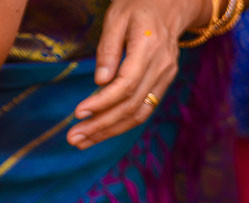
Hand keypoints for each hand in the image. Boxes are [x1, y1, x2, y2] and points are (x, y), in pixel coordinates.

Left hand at [67, 0, 209, 149]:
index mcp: (149, 49)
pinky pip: (145, 109)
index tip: (78, 113)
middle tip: (74, 138)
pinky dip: (124, 123)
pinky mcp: (164, 84)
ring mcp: (166, 78)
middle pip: (132, 106)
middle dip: (102, 125)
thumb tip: (99, 82)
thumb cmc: (138, 7)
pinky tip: (104, 130)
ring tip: (85, 141)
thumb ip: (108, 49)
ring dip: (111, 131)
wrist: (172, 6)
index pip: (126, 85)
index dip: (102, 102)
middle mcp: (162, 69)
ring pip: (140, 114)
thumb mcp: (116, 18)